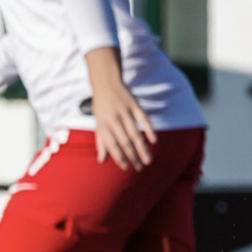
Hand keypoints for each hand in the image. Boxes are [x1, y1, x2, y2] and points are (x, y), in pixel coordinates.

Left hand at [84, 46, 155, 170]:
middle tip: (139, 168)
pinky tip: (154, 140)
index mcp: (103, 124)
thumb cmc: (101, 106)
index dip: (118, 157)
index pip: (111, 144)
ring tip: (148, 160)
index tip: (125, 168)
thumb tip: (101, 160)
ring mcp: (124, 111)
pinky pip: (143, 119)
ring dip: (142, 148)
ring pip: (135, 133)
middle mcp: (113, 119)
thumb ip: (101, 141)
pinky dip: (149, 130)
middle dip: (132, 156)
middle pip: (124, 141)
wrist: (106, 82)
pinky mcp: (134, 105)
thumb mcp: (97, 122)